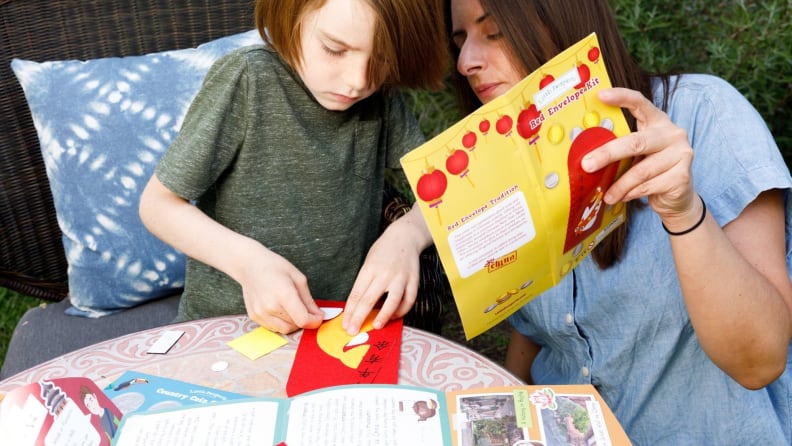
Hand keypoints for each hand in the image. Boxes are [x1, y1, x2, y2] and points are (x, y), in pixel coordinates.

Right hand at [236, 244, 323, 332]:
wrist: (250, 265)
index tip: (318, 317)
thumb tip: (319, 315)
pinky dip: (281, 322)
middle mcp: (270, 306)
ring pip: (284, 330)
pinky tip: (280, 309)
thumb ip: (309, 300)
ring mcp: (260, 313)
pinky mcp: (254, 316)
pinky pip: (273, 327)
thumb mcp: (298, 278)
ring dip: (293, 323)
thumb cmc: (276, 267)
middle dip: (304, 320)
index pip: (303, 320)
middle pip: (295, 325)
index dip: (314, 321)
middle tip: (305, 309)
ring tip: (292, 308)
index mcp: (284, 294)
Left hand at [342, 207, 430, 334]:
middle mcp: (384, 273)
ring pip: (392, 301)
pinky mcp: (414, 280)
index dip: (350, 312)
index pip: (357, 294)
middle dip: (359, 318)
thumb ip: (365, 282)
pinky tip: (394, 316)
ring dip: (383, 316)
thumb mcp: (368, 262)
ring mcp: (400, 277)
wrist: (405, 236)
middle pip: (369, 299)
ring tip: (376, 326)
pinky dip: (402, 310)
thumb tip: (357, 306)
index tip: (345, 324)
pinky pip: (409, 299)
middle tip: (353, 331)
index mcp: (369, 268)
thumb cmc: (383, 250)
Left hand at [582, 87, 699, 228]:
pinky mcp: (682, 176)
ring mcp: (681, 154)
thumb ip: (621, 150)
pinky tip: (622, 197)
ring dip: (619, 185)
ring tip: (606, 195)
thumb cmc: (651, 172)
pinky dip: (631, 193)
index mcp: (658, 122)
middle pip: (635, 142)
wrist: (677, 198)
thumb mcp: (637, 155)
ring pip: (641, 170)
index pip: (640, 103)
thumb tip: (587, 158)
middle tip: (587, 165)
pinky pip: (648, 185)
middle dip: (607, 154)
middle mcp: (673, 134)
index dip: (621, 97)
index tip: (601, 95)